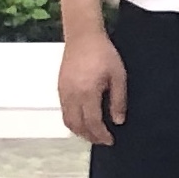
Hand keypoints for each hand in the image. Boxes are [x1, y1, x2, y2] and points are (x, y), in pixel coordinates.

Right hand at [58, 31, 127, 146]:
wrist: (83, 37)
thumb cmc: (103, 53)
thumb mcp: (118, 75)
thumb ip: (118, 100)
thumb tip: (118, 120)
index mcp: (87, 93)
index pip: (92, 123)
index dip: (101, 135)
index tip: (110, 140)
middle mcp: (72, 96)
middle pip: (77, 126)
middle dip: (90, 136)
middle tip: (102, 140)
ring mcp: (63, 93)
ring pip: (68, 121)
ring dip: (79, 131)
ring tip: (93, 134)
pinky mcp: (60, 88)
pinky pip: (64, 111)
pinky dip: (73, 121)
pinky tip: (83, 120)